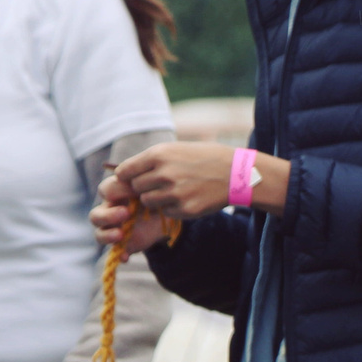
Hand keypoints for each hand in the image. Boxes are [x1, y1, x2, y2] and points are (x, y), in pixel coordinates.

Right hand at [90, 170, 172, 252]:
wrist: (168, 218)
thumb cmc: (157, 199)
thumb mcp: (155, 191)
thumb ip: (147, 187)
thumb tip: (141, 187)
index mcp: (116, 195)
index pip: (106, 190)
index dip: (118, 190)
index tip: (137, 191)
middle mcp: (110, 212)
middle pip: (96, 214)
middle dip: (108, 214)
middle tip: (126, 213)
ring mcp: (114, 229)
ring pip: (99, 233)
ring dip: (107, 234)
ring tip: (121, 235)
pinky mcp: (122, 244)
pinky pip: (114, 252)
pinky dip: (119, 254)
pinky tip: (125, 257)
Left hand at [110, 141, 288, 222]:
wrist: (236, 173)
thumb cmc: (204, 158)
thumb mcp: (176, 149)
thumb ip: (151, 160)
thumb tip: (124, 173)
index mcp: (158, 155)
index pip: (125, 171)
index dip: (127, 177)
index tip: (133, 178)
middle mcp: (164, 173)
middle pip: (136, 188)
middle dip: (144, 188)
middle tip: (160, 184)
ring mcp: (175, 193)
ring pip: (148, 202)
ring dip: (156, 199)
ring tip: (174, 191)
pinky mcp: (186, 209)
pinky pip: (166, 212)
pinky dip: (173, 208)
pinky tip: (187, 198)